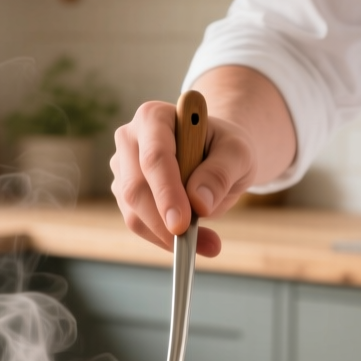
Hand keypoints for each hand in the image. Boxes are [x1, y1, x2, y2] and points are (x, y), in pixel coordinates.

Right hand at [109, 101, 259, 257]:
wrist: (216, 153)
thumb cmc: (226, 147)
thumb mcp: (238, 153)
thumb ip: (220, 172)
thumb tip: (199, 203)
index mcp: (154, 117)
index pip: (154, 158)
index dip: (166, 192)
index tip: (182, 224)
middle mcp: (130, 138)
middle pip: (135, 188)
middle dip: (164, 223)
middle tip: (198, 244)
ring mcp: (123, 167)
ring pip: (133, 211)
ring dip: (167, 236)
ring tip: (209, 243)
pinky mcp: (124, 193)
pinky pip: (138, 224)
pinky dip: (164, 239)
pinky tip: (193, 240)